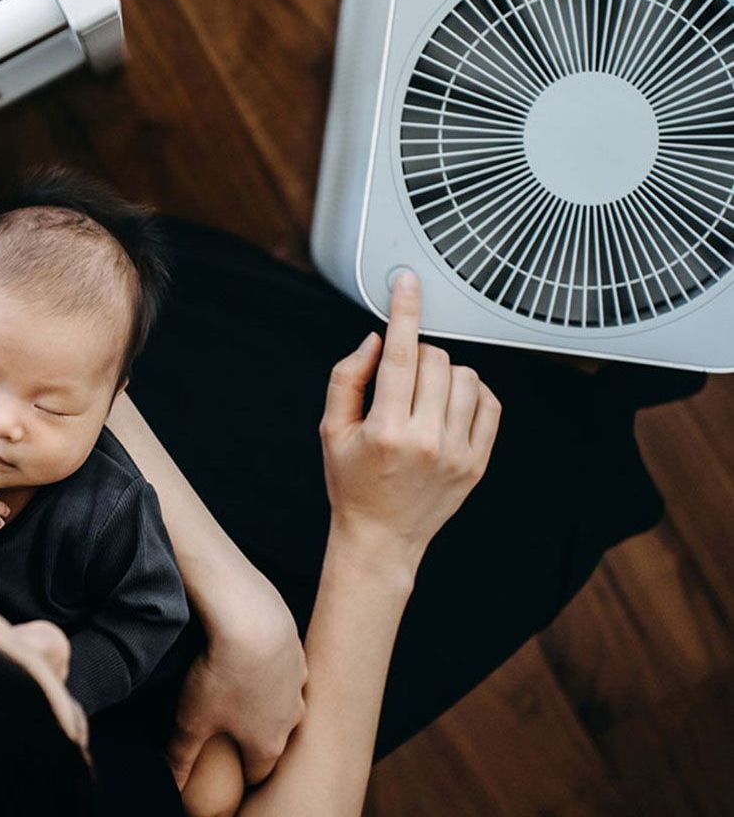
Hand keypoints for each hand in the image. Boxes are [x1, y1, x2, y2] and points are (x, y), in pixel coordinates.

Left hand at [166, 573, 306, 790]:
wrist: (249, 617)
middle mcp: (291, 718)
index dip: (237, 772)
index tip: (222, 764)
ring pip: (283, 702)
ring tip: (239, 686)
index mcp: (268, 743)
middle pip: (273, 737)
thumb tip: (172, 786)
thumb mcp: (191, 720)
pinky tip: (251, 655)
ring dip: (265, 700)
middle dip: (254, 736)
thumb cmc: (221, 673)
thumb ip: (181, 757)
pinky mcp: (298, 652)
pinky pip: (285, 669)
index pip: (255, 772)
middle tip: (228, 724)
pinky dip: (270, 668)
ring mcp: (298, 684)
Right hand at [319, 272, 501, 568]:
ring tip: (424, 396)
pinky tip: (448, 407)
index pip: (401, 352)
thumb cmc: (352, 482)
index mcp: (385, 428)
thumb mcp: (332, 429)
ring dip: (443, 374)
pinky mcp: (478, 462)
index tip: (408, 282)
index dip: (405, 310)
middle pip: (435, 358)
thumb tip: (375, 340)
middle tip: (401, 379)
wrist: (381, 538)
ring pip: (465, 376)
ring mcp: (457, 452)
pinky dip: (470, 393)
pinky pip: (489, 403)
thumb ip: (348, 378)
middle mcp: (426, 439)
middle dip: (416, 354)